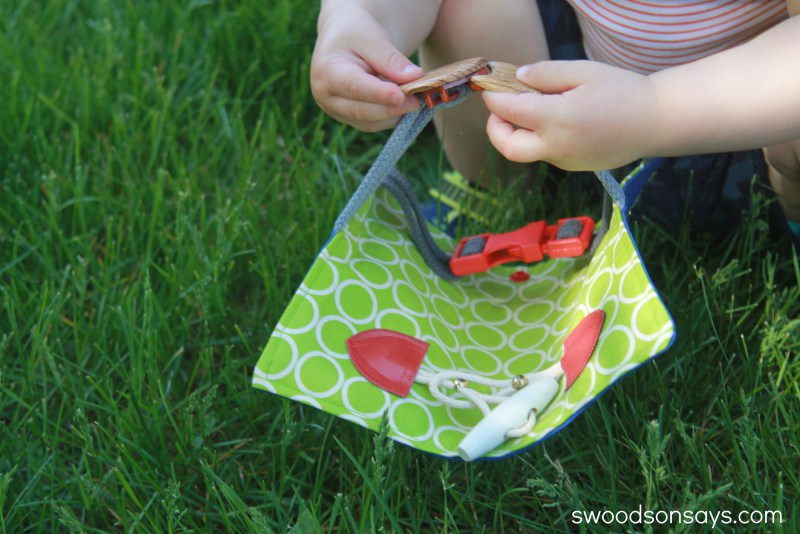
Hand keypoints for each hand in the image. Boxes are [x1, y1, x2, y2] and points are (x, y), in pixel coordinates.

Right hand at [310, 6, 422, 131]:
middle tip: (417, 100)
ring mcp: (336, 110)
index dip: (379, 94)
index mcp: (327, 71)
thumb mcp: (373, 37)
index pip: (354, 87)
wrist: (344, 39)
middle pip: (362, 111)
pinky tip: (405, 105)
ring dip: (394, 115)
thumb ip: (391, 59)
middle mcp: (326, 96)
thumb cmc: (356, 33)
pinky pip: (373, 124)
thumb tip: (415, 77)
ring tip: (415, 100)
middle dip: (391, 108)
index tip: (401, 96)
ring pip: (369, 123)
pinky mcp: (348, 118)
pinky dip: (391, 117)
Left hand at [482, 61, 659, 169]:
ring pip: (526, 151)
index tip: (490, 88)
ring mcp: (564, 161)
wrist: (656, 122)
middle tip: (500, 109)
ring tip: (534, 107)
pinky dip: (539, 137)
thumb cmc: (623, 92)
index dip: (494, 99)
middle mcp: (556, 146)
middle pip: (508, 148)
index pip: (510, 112)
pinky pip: (545, 153)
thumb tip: (518, 79)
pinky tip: (555, 119)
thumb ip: (547, 75)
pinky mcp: (572, 166)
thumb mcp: (584, 72)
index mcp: (557, 120)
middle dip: (495, 128)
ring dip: (519, 131)